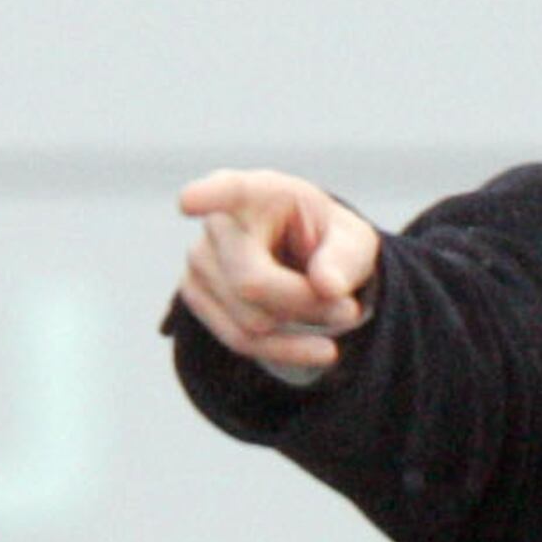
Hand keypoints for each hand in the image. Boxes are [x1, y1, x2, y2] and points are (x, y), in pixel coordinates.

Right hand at [176, 169, 378, 376]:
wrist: (302, 263)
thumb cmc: (326, 242)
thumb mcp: (352, 241)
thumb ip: (344, 257)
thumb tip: (327, 286)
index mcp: (258, 192)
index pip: (229, 191)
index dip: (207, 196)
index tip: (188, 202)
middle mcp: (218, 224)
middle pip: (253, 282)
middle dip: (308, 304)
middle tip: (349, 310)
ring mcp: (199, 261)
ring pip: (250, 321)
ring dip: (301, 330)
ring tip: (333, 316)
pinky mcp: (195, 297)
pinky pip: (240, 341)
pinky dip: (286, 350)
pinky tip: (316, 349)